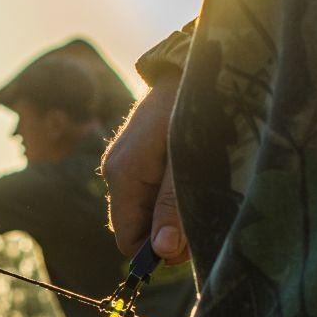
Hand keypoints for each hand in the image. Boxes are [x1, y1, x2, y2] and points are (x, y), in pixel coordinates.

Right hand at [101, 73, 189, 264]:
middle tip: (201, 217)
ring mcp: (123, 162)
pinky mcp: (135, 155)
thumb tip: (162, 253)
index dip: (156, 249)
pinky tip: (188, 177)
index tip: (189, 240)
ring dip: (170, 213)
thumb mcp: (190, 164)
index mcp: (123, 176)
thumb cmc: (196, 111)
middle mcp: (115, 171)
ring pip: (143, 210)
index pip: (127, 239)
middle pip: (135, 227)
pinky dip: (168, 195)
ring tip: (199, 191)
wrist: (194, 64)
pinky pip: (147, 191)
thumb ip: (174, 208)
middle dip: (165, 232)